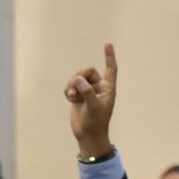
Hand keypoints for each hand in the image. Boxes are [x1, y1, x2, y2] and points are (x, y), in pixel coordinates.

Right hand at [65, 42, 116, 158]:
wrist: (87, 135)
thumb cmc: (95, 122)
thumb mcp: (93, 107)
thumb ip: (87, 92)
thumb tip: (78, 79)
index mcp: (107, 88)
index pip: (110, 68)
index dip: (109, 56)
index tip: (107, 44)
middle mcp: (98, 87)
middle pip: (87, 72)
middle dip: (79, 77)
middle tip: (74, 89)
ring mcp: (87, 91)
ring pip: (77, 78)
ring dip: (71, 85)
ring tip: (70, 95)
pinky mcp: (78, 96)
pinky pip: (71, 86)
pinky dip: (68, 90)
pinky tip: (69, 98)